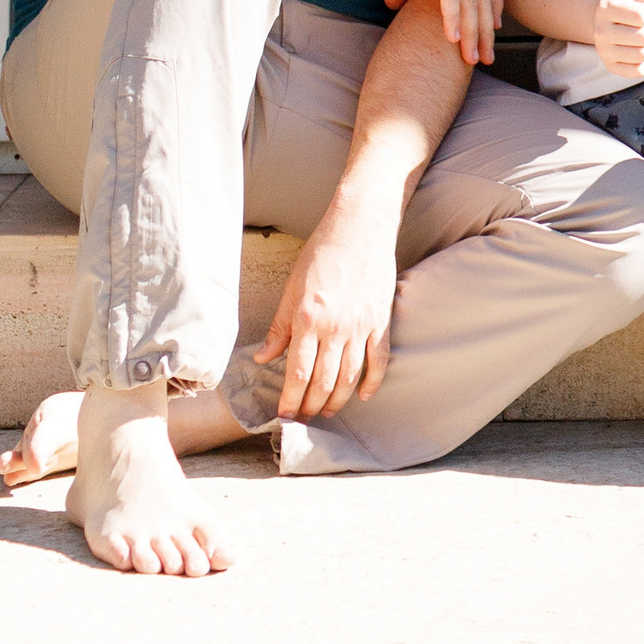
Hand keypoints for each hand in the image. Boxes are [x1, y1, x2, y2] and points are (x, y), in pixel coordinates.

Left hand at [262, 197, 399, 422]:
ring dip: (337, 401)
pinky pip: (378, 360)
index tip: (284, 414)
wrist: (360, 227)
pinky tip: (363, 395)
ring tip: (326, 411)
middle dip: (311, 406)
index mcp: (308, 319)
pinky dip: (372, 382)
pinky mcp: (380, 321)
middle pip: (323, 382)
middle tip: (304, 417)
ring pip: (349, 378)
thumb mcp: (292, 288)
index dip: (290, 400)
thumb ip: (279, 327)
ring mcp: (361, 326)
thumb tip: (262, 358)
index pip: (297, 373)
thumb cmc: (321, 253)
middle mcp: (335, 328)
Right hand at [593, 0, 643, 81]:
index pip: (643, 16)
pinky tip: (636, 50)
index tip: (641, 11)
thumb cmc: (631, 6)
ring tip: (637, 38)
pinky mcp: (610, 66)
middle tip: (639, 27)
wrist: (606, 17)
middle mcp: (601, 30)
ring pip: (642, 55)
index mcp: (608, 6)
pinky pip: (638, 71)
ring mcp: (603, 51)